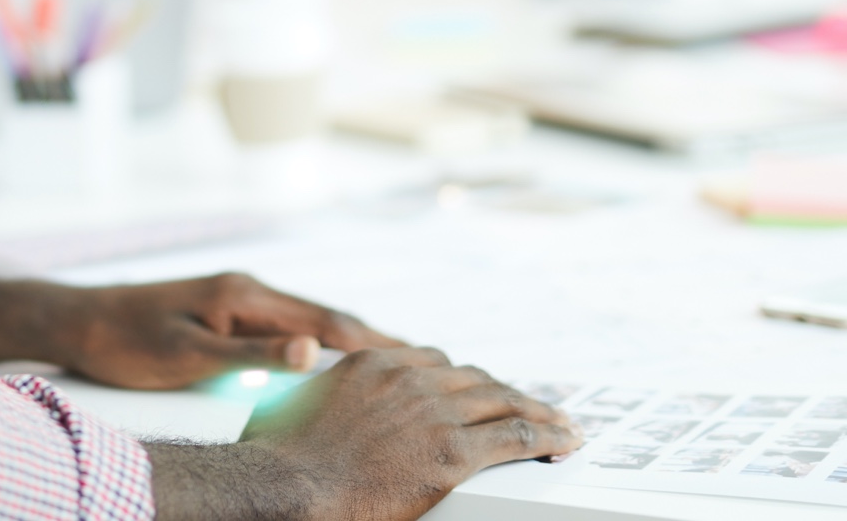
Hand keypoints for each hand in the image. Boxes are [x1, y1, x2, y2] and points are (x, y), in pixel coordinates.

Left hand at [45, 273, 400, 389]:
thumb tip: (311, 348)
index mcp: (244, 295)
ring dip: (349, 341)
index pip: (324, 320)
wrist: (77, 321)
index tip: (415, 359)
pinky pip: (284, 329)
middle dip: (374, 339)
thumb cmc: (125, 341)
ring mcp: (236, 300)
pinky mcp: (224, 314)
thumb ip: (251, 354)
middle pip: (324, 317)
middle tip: (424, 361)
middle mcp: (246, 291)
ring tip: (391, 364)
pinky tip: (329, 361)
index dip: (371, 342)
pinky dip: (318, 343)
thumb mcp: (187, 354)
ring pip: (307, 322)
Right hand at [149, 347, 580, 520]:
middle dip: (506, 395)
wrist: (287, 484)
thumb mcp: (299, 408)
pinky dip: (548, 436)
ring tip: (562, 424)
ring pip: (503, 401)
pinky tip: (566, 441)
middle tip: (531, 407)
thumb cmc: (281, 461)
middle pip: (475, 378)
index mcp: (374, 364)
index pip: (436, 362)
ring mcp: (433, 410)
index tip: (481, 390)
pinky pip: (516, 435)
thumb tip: (320, 410)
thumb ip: (325, 399)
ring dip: (537, 412)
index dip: (466, 380)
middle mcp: (409, 377)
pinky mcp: (452, 450)